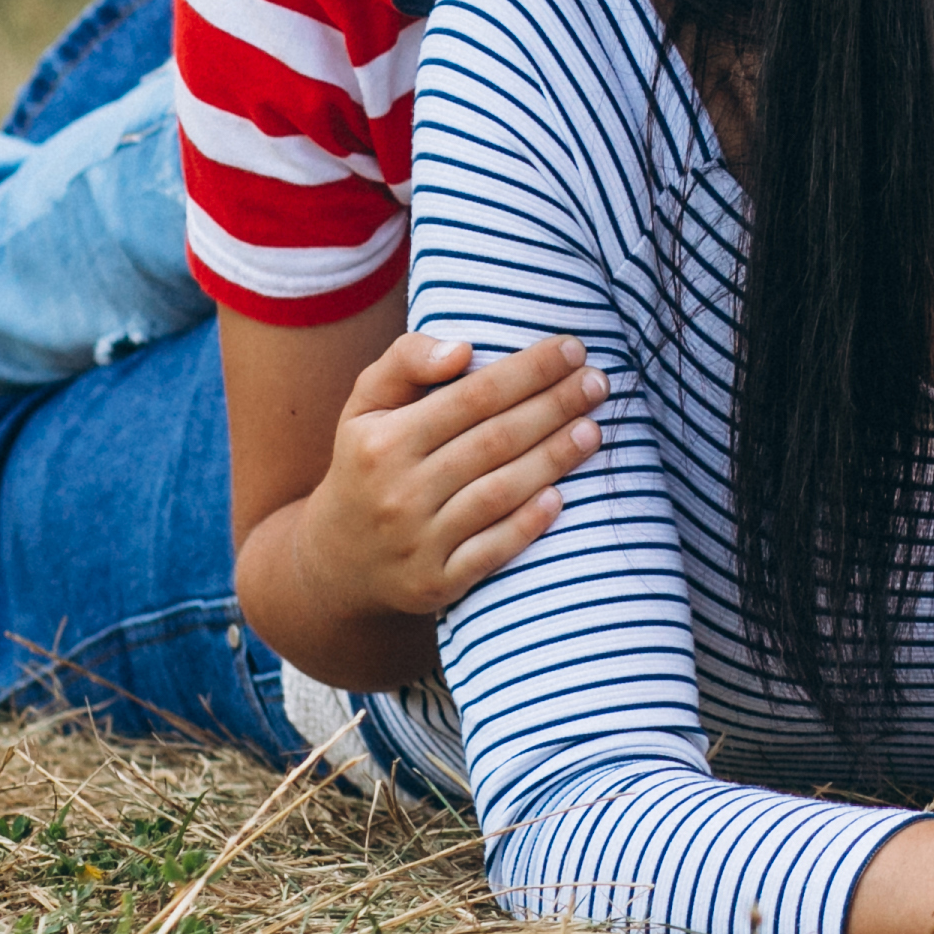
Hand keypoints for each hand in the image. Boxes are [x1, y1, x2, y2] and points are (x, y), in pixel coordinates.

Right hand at [288, 328, 604, 620]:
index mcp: (383, 441)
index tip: (573, 348)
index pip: (473, 396)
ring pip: (499, 493)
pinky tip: (561, 496)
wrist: (335, 559)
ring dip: (553, 459)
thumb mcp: (366, 405)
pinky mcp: (435, 585)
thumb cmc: (367, 462)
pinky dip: (528, 524)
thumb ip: (406, 360)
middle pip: (495, 441)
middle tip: (598, 383)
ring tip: (593, 430)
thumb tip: (463, 350)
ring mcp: (417, 543)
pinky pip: (492, 552)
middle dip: (555, 406)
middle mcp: (398, 492)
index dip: (529, 370)